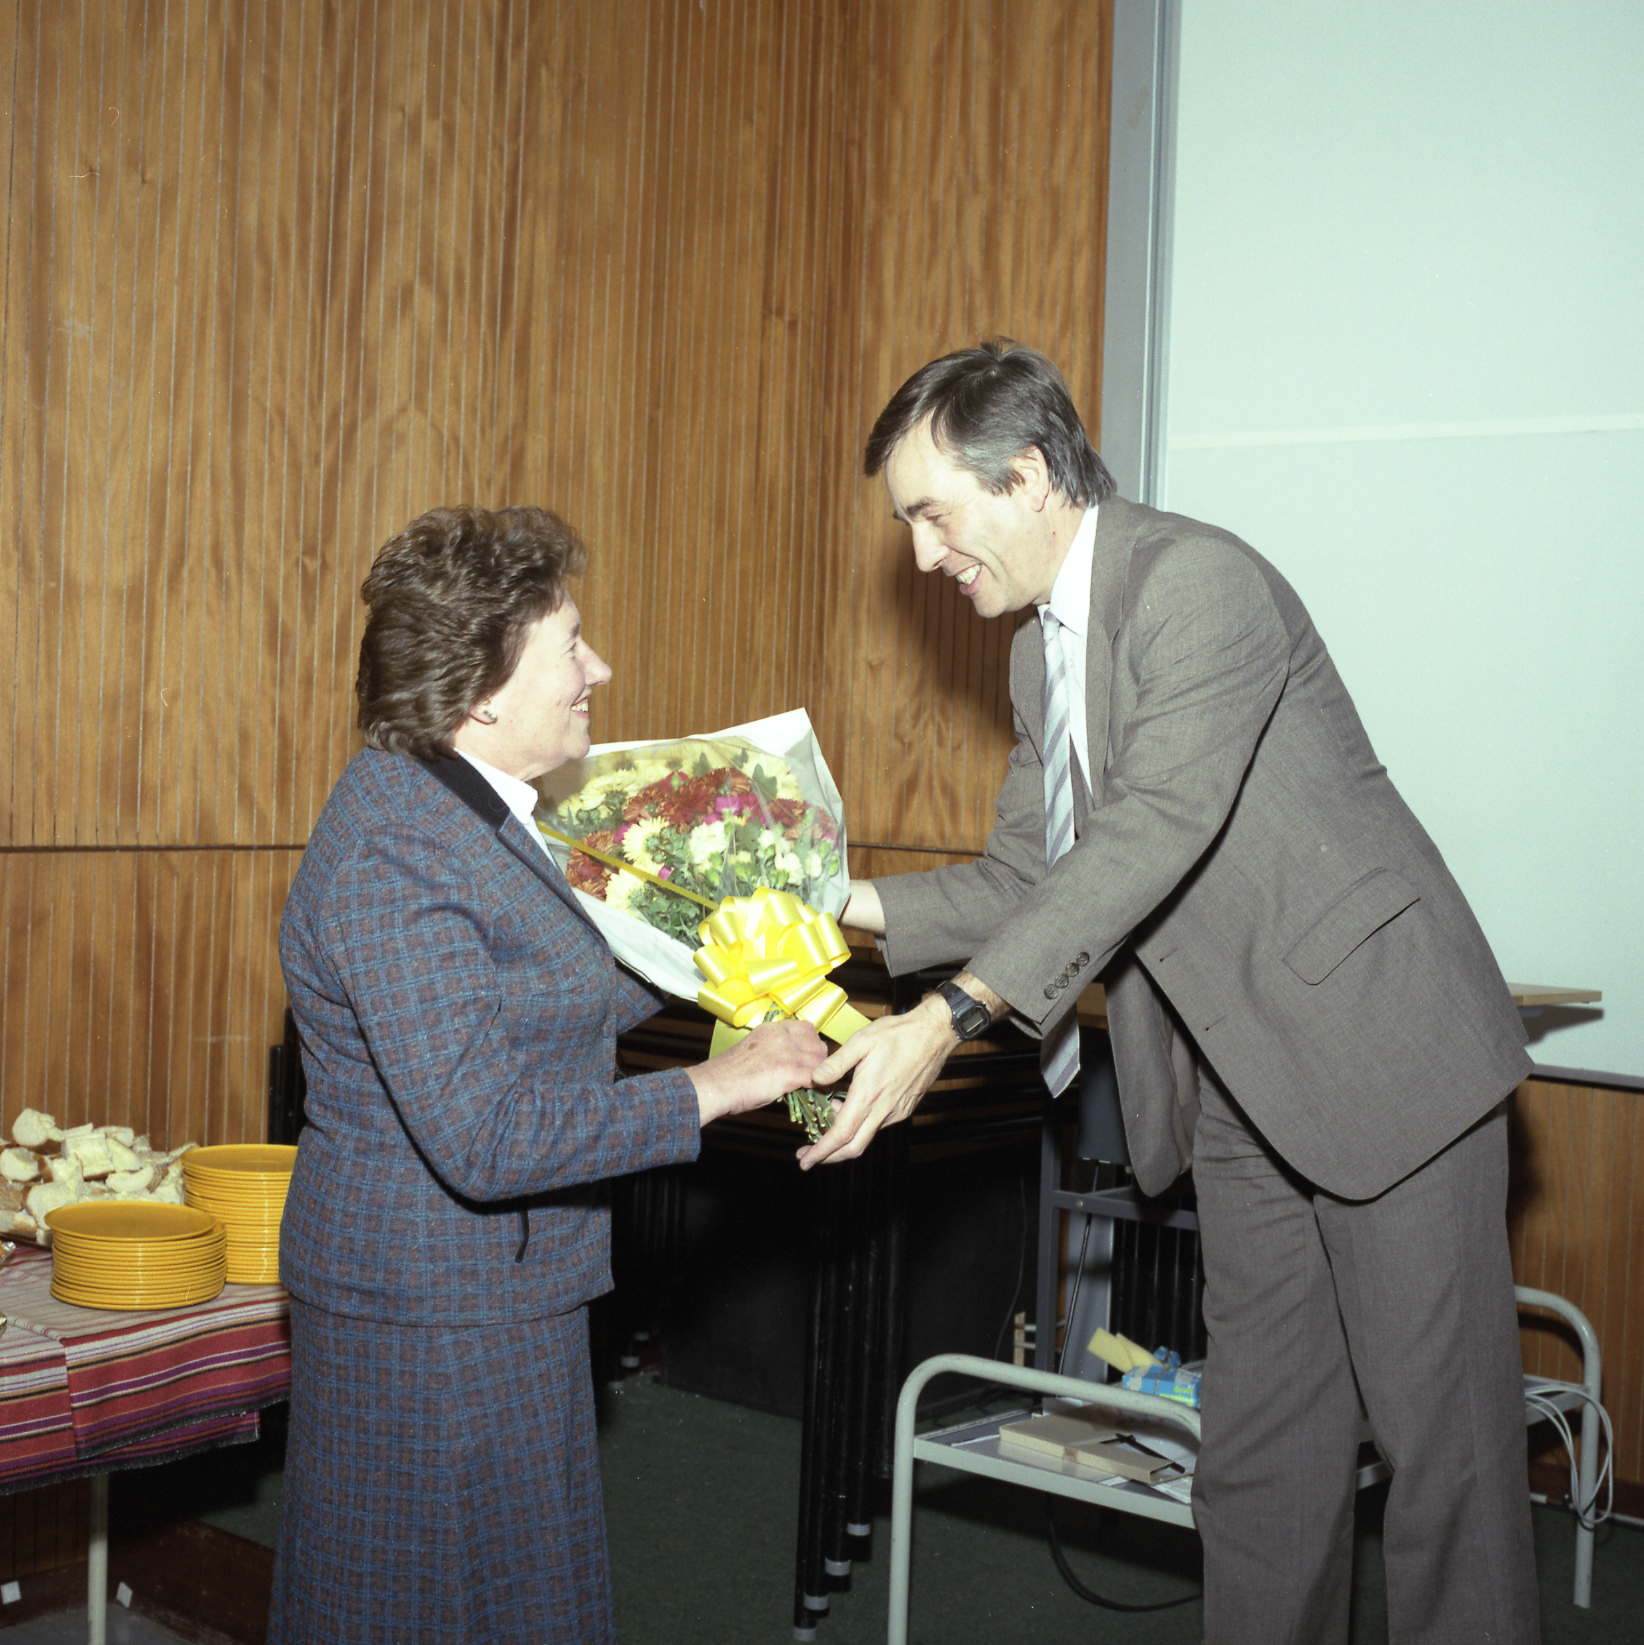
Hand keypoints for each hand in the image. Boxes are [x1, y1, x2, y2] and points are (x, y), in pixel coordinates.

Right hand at [687, 1019, 826, 1126]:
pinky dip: (815, 1087)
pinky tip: (808, 1093)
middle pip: (818, 1044)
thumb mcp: (753, 1048)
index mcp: (772, 1028)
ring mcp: (787, 1052)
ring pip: (820, 1061)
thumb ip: (773, 1048)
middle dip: (818, 1059)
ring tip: (809, 1085)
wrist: (715, 1085)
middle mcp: (782, 1036)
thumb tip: (789, 1059)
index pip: (807, 1028)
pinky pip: (816, 1078)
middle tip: (810, 1074)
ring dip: (818, 1074)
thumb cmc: (728, 1073)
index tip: (807, 1057)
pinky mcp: (790, 1071)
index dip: (811, 1045)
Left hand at [797, 997, 955, 1168]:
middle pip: (854, 1147)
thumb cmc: (898, 1034)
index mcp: (868, 1094)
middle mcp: (883, 1109)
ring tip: (831, 1113)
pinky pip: (878, 1125)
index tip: (805, 1161)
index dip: (821, 1151)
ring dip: (844, 1136)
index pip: (841, 1134)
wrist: (934, 1034)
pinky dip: (861, 1125)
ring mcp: (896, 1111)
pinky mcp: (905, 1108)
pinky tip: (853, 1106)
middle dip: (829, 1157)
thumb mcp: (861, 1041)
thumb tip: (814, 1078)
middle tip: (808, 1155)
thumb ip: (836, 1063)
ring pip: (866, 1136)